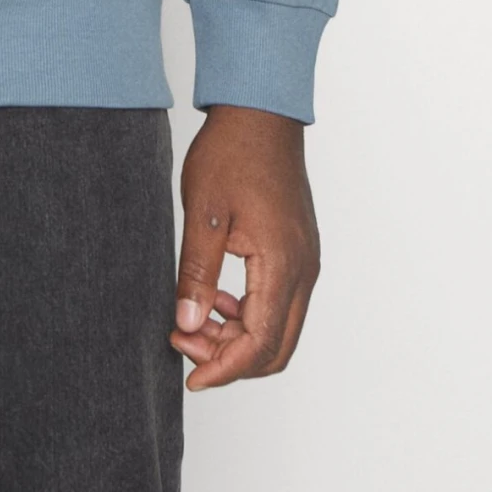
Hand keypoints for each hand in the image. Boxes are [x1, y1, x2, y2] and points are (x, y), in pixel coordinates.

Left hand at [171, 104, 319, 390]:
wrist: (260, 113)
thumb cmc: (232, 153)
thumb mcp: (203, 213)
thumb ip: (197, 274)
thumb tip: (189, 326)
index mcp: (282, 265)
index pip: (259, 344)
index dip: (223, 369)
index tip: (189, 377)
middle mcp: (304, 271)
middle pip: (276, 348)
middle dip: (230, 359)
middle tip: (184, 344)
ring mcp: (306, 262)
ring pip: (279, 328)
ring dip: (239, 337)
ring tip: (193, 321)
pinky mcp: (299, 252)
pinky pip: (281, 303)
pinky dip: (250, 315)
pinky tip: (217, 299)